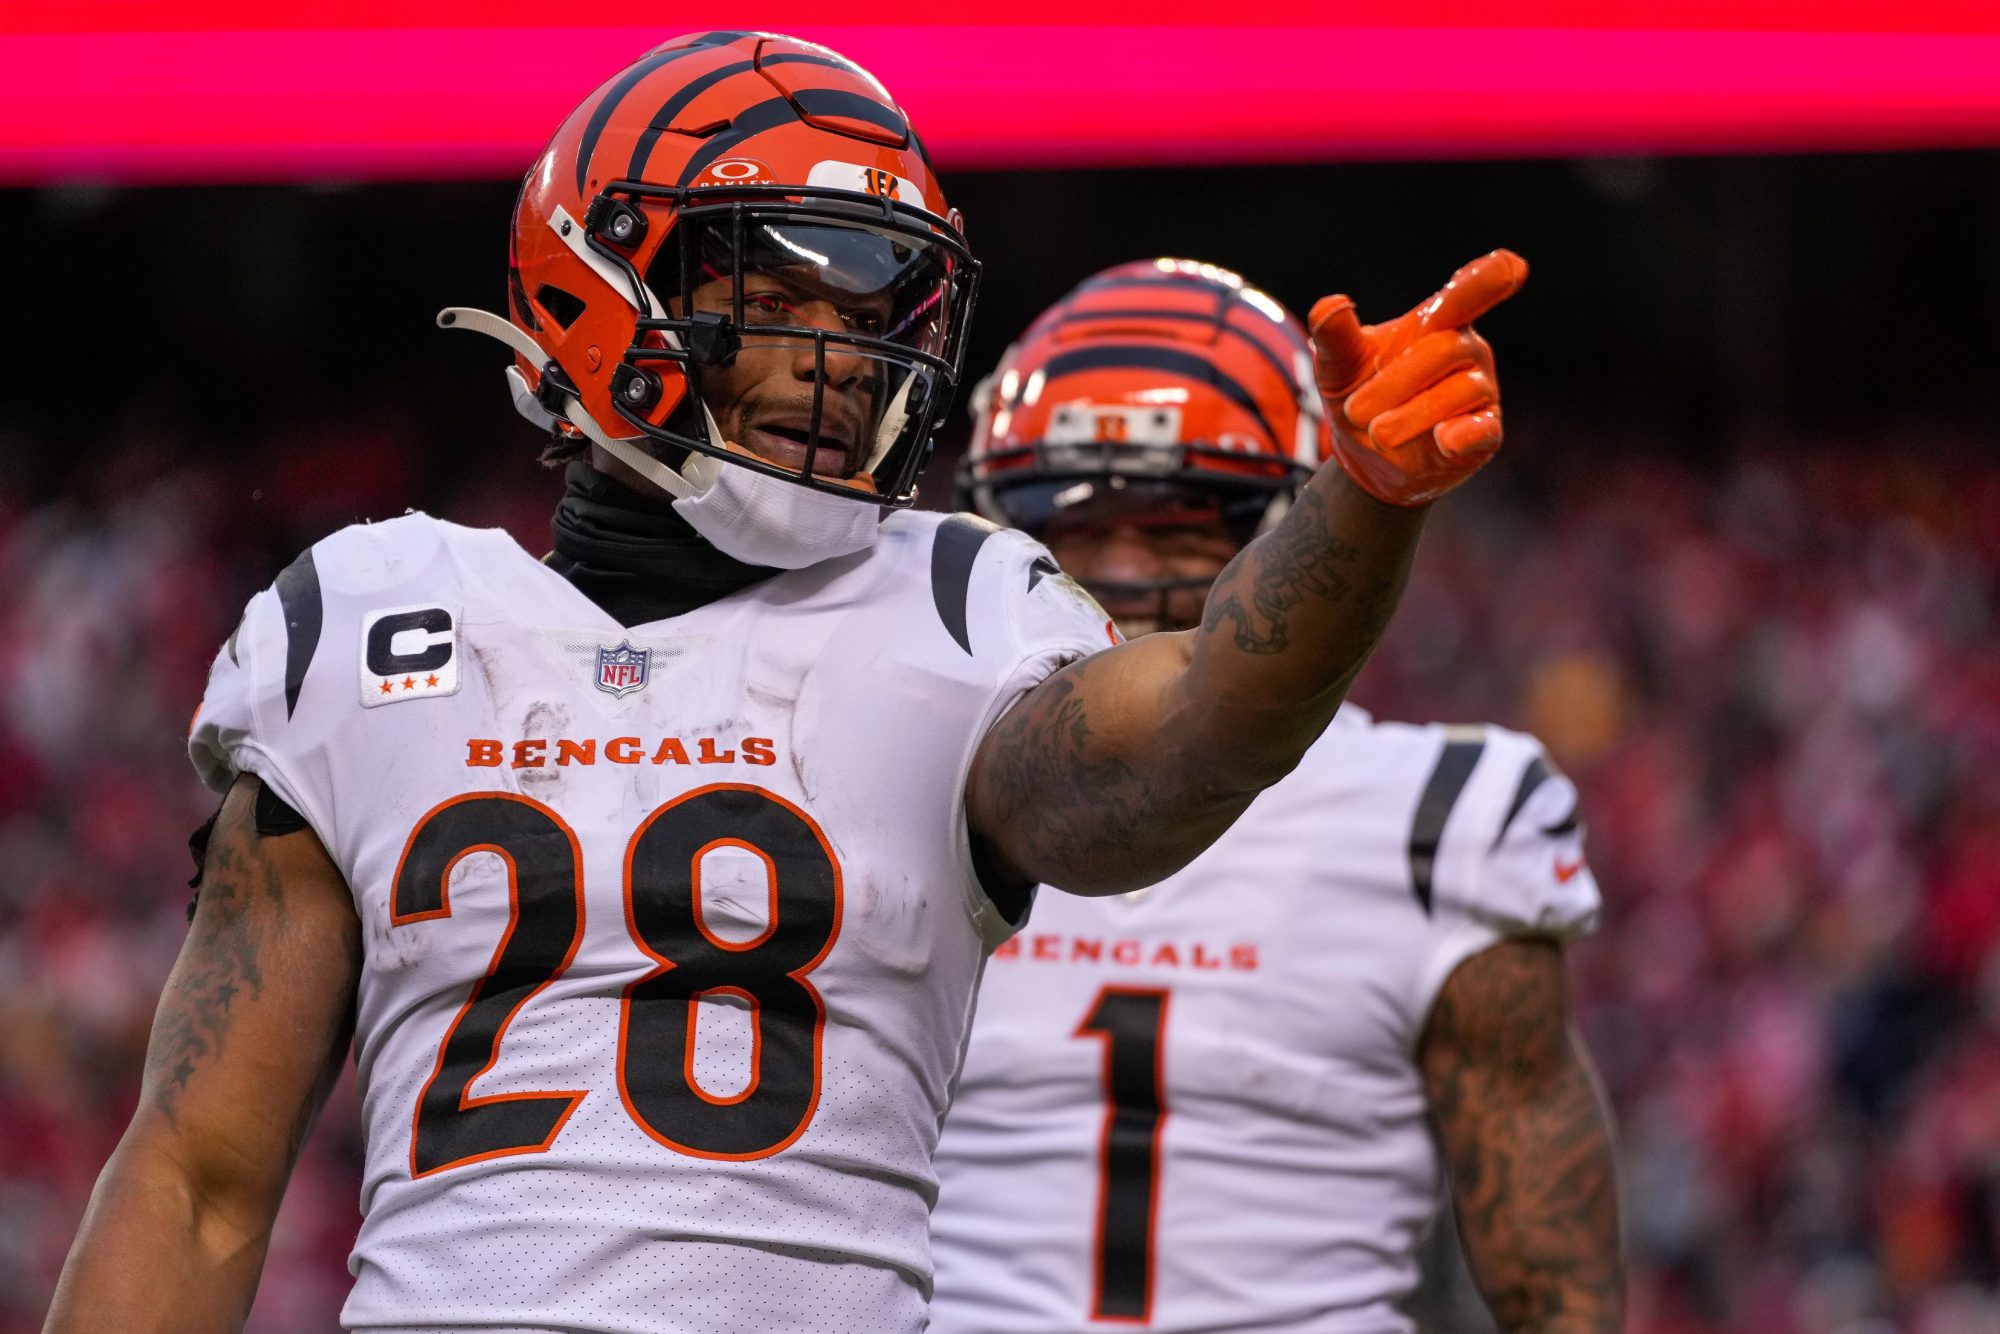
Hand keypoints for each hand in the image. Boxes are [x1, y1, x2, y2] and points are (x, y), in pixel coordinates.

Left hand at [1309, 249, 1527, 506]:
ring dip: (1411, 416)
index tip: (1511, 265)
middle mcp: (1466, 350)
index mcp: (1437, 321)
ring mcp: (1480, 391)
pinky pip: (1484, 430)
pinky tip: (1446, 440)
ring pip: (1461, 392)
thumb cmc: (1360, 395)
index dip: (1488, 279)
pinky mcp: (1484, 433)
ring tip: (1378, 434)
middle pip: (1444, 350)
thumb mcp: (1338, 367)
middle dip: (1395, 383)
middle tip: (1356, 411)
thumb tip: (1329, 305)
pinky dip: (1465, 435)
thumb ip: (1335, 337)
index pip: (1466, 292)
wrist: (1366, 457)